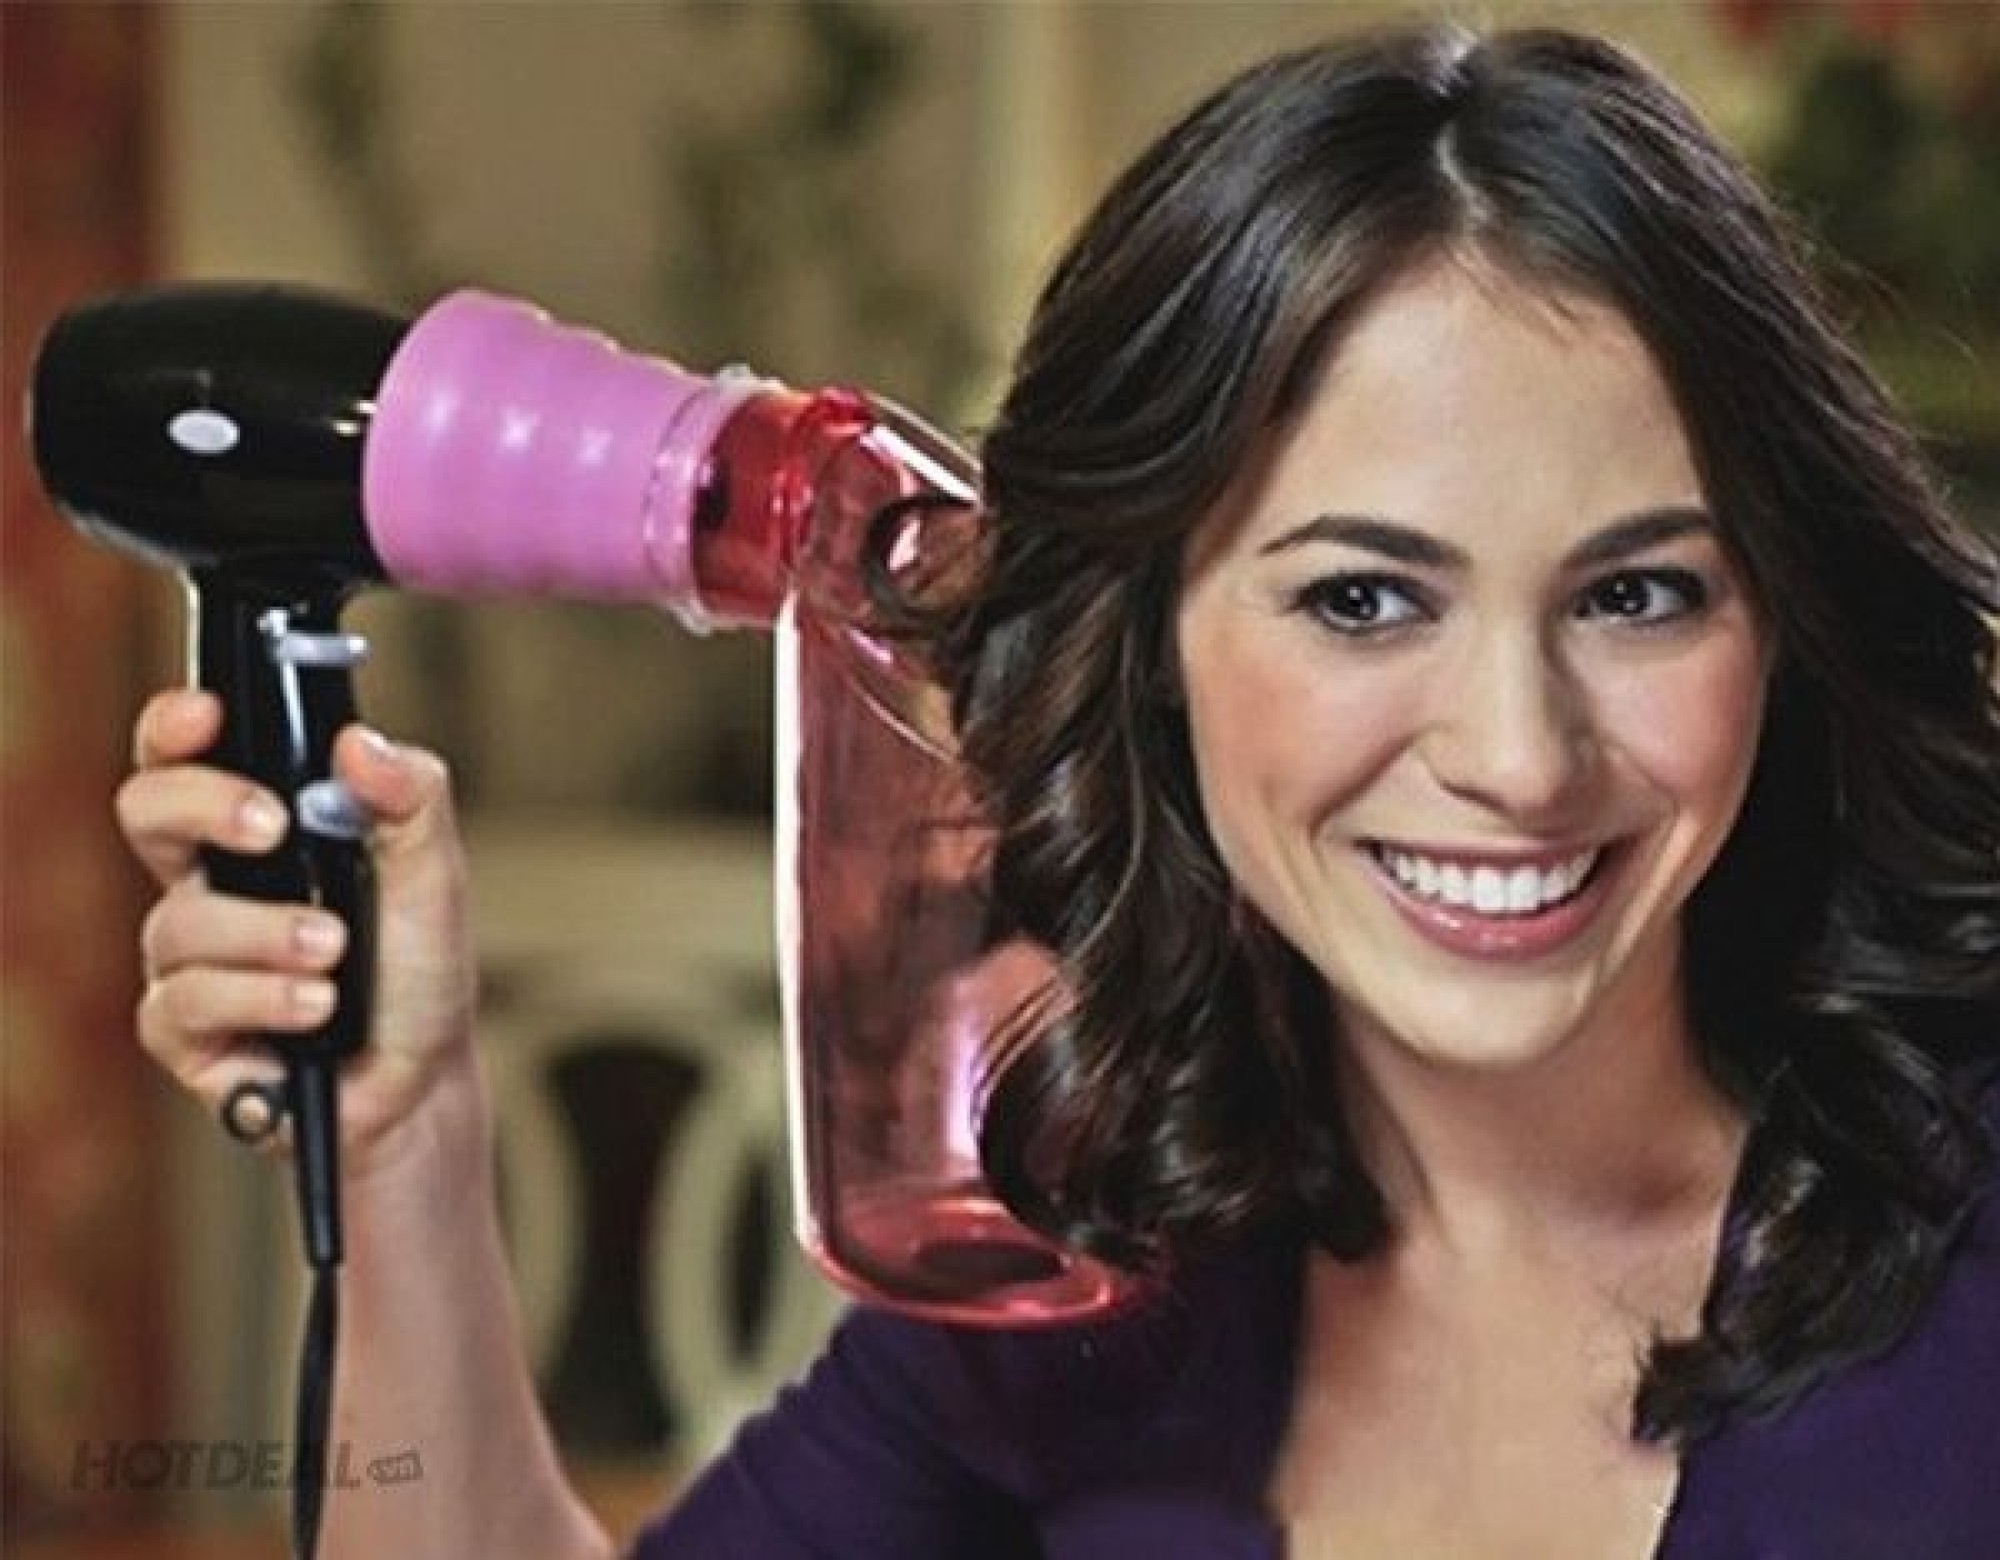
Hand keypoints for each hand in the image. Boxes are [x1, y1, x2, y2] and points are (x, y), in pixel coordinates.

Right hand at [118, 688, 482, 1180]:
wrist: (423, 1077)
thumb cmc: (418, 967)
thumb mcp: (435, 873)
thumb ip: (411, 798)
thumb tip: (360, 743)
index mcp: (260, 830)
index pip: (190, 756)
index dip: (177, 726)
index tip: (209, 714)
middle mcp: (211, 883)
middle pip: (146, 812)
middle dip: (202, 805)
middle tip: (272, 826)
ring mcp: (189, 957)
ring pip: (181, 921)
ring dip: (267, 933)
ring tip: (335, 953)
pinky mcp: (185, 1031)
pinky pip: (187, 1001)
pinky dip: (263, 999)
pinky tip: (316, 1010)